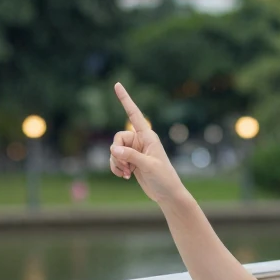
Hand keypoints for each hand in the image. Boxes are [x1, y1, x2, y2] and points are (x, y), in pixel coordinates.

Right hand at [109, 83, 185, 204]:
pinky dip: (116, 168)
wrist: (167, 194)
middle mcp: (140, 140)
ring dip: (116, 163)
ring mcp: (134, 151)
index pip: (134, 114)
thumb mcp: (148, 166)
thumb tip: (112, 149)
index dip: (125, 99)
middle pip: (117, 139)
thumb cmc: (164, 178)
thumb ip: (130, 156)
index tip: (117, 84)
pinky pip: (115, 160)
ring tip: (127, 174)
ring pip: (114, 151)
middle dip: (116, 153)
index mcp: (148, 136)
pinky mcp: (131, 161)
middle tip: (125, 167)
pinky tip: (125, 176)